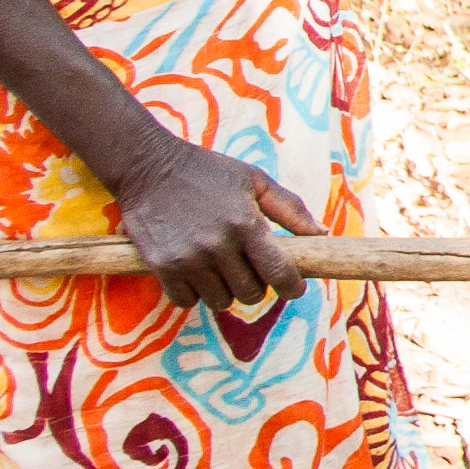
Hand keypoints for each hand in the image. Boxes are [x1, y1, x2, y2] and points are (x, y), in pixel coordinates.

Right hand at [109, 133, 317, 310]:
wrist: (148, 167)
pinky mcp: (161, 266)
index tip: (293, 289)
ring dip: (225, 291)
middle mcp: (218, 246)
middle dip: (256, 285)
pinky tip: (195, 272)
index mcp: (247, 224)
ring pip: (220, 301)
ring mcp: (188, 259)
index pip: (279, 273)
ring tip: (220, 268)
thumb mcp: (254, 180)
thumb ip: (290, 208)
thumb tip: (321, 234)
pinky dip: (194, 293)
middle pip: (250, 293)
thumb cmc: (208, 172)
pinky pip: (186, 301)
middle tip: (248, 268)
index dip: (291, 287)